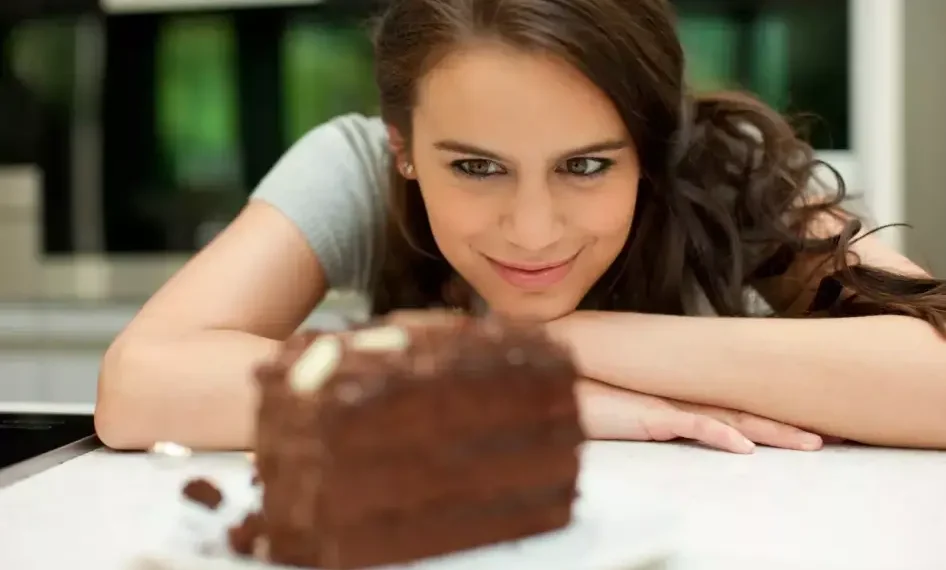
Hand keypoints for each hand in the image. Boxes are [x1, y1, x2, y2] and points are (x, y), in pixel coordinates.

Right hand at [577, 379, 825, 453]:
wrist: (557, 379)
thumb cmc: (589, 393)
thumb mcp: (633, 407)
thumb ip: (660, 413)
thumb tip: (685, 421)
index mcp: (685, 396)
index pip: (740, 406)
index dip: (777, 415)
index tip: (814, 423)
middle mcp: (685, 397)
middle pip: (749, 411)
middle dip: (792, 423)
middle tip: (836, 434)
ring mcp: (670, 404)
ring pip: (732, 419)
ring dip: (773, 433)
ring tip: (812, 444)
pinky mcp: (649, 415)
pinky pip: (693, 426)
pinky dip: (720, 437)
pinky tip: (745, 448)